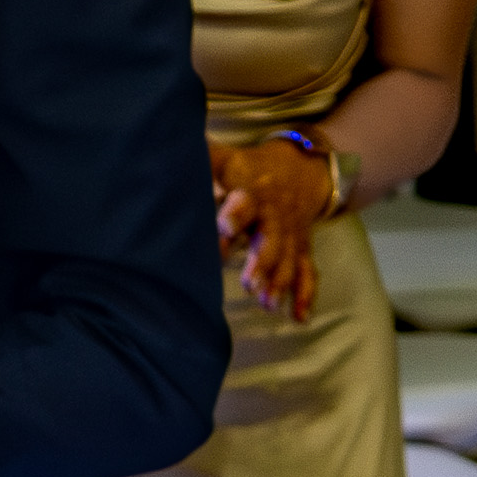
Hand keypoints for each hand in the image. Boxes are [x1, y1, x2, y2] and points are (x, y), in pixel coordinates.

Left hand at [209, 137, 336, 321]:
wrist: (298, 170)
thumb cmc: (246, 171)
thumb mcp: (225, 160)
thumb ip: (202, 163)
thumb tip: (168, 158)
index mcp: (253, 193)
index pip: (246, 202)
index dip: (235, 214)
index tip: (223, 227)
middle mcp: (275, 216)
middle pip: (271, 239)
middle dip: (262, 262)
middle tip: (249, 284)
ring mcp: (291, 236)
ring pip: (289, 261)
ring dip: (280, 283)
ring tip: (268, 305)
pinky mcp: (301, 250)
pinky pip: (307, 273)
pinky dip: (305, 295)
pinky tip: (299, 318)